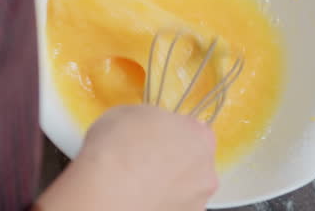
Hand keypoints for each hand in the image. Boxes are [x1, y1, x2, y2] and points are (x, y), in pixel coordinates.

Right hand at [36, 105, 218, 210]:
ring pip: (186, 187)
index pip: (194, 130)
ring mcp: (198, 199)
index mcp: (198, 136)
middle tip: (145, 159)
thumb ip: (151, 120)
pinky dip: (162, 202)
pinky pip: (175, 205)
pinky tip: (140, 198)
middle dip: (175, 159)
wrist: (107, 189)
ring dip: (170, 183)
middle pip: (195, 160)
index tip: (155, 136)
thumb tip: (149, 129)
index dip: (173, 132)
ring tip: (139, 183)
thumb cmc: (116, 146)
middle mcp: (206, 169)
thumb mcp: (128, 113)